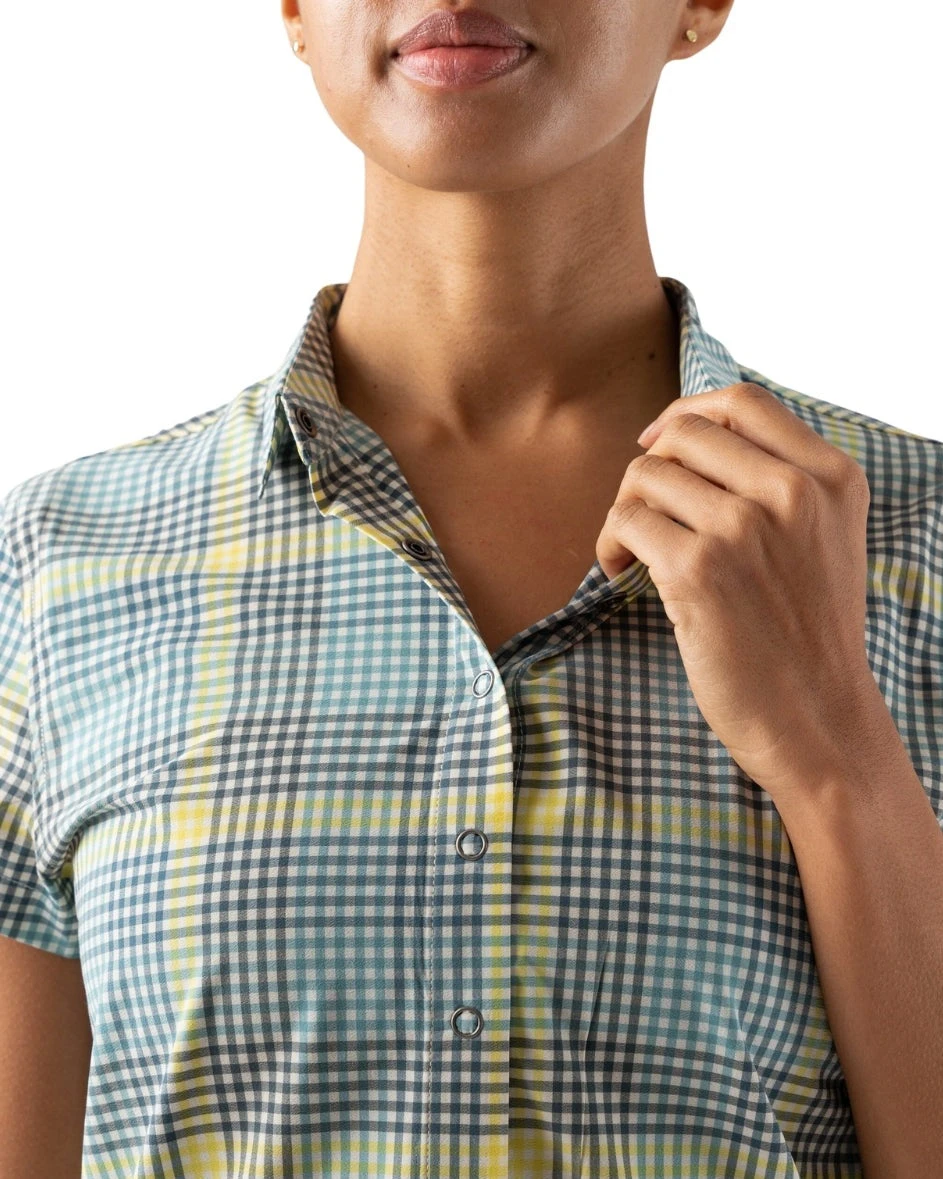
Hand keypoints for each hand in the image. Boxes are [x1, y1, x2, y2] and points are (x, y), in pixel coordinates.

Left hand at [595, 381, 889, 805]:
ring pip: (646, 475)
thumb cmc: (809, 635)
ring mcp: (745, 527)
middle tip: (646, 516)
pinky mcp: (699, 570)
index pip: (743, 403)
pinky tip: (623, 574)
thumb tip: (691, 439)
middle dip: (650, 469)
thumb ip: (782, 483)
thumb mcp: (826, 540)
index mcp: (829, 477)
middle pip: (684, 433)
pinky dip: (610, 546)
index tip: (659, 445)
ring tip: (633, 552)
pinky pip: (625, 522)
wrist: (818, 720)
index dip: (687, 413)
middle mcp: (792, 492)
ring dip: (624, 511)